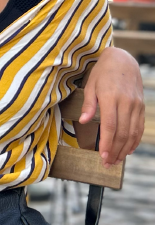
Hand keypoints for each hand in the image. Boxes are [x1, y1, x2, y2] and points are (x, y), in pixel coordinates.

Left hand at [78, 47, 144, 165]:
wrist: (123, 60)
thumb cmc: (103, 72)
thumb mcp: (91, 84)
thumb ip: (89, 104)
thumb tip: (84, 121)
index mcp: (110, 96)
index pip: (110, 125)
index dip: (107, 143)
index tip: (102, 156)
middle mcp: (125, 102)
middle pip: (122, 133)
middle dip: (115, 151)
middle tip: (107, 164)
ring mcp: (135, 105)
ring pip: (132, 133)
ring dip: (124, 149)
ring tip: (116, 160)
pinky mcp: (141, 107)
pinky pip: (139, 128)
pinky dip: (134, 141)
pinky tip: (128, 150)